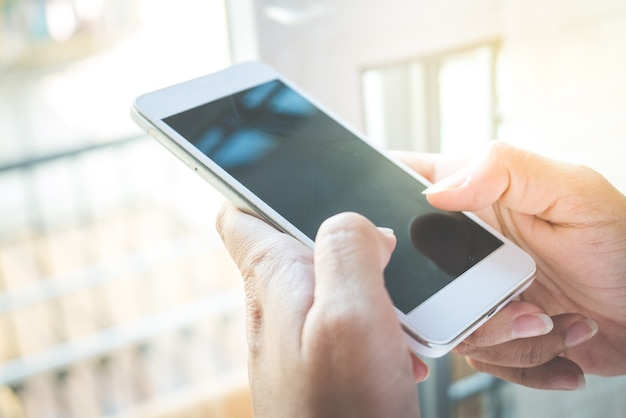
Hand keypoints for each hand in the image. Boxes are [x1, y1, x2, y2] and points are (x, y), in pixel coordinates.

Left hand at [216, 205, 424, 416]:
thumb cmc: (344, 414)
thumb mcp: (352, 316)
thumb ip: (347, 251)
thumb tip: (355, 222)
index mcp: (274, 282)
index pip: (239, 217)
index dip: (258, 189)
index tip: (296, 179)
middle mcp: (275, 310)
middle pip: (297, 246)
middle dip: (344, 243)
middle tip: (387, 255)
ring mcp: (293, 341)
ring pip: (328, 286)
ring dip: (367, 289)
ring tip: (398, 314)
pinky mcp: (316, 366)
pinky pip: (343, 325)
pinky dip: (372, 326)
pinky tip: (396, 349)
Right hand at [395, 141, 625, 388]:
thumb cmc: (622, 244)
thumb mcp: (573, 192)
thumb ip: (504, 170)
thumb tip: (436, 189)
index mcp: (474, 196)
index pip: (402, 183)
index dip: (380, 201)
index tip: (398, 234)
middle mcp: (466, 244)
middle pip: (411, 271)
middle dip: (457, 302)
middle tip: (518, 301)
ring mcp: (476, 289)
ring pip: (447, 323)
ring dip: (507, 335)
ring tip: (553, 319)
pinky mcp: (493, 329)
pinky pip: (480, 355)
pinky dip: (527, 359)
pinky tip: (563, 338)